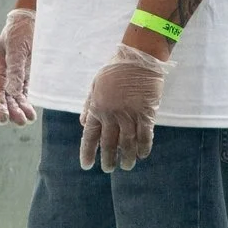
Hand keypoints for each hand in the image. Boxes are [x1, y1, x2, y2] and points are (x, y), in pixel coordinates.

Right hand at [0, 8, 36, 124]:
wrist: (32, 19)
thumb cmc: (19, 31)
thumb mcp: (16, 49)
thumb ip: (15, 70)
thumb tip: (12, 92)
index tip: (3, 119)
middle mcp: (5, 74)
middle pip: (6, 97)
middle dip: (12, 110)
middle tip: (20, 122)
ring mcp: (17, 75)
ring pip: (16, 97)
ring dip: (20, 108)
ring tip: (27, 120)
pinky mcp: (28, 75)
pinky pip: (26, 91)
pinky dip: (27, 101)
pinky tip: (31, 112)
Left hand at [78, 43, 170, 172]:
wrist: (138, 58)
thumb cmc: (115, 70)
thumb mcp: (95, 84)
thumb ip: (89, 104)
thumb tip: (82, 122)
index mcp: (97, 108)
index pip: (90, 136)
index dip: (88, 152)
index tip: (86, 165)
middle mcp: (112, 115)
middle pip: (109, 144)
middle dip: (108, 159)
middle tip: (108, 169)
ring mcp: (130, 115)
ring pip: (127, 144)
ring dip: (127, 158)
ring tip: (126, 166)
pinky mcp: (146, 114)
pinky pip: (145, 136)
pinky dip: (144, 148)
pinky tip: (142, 155)